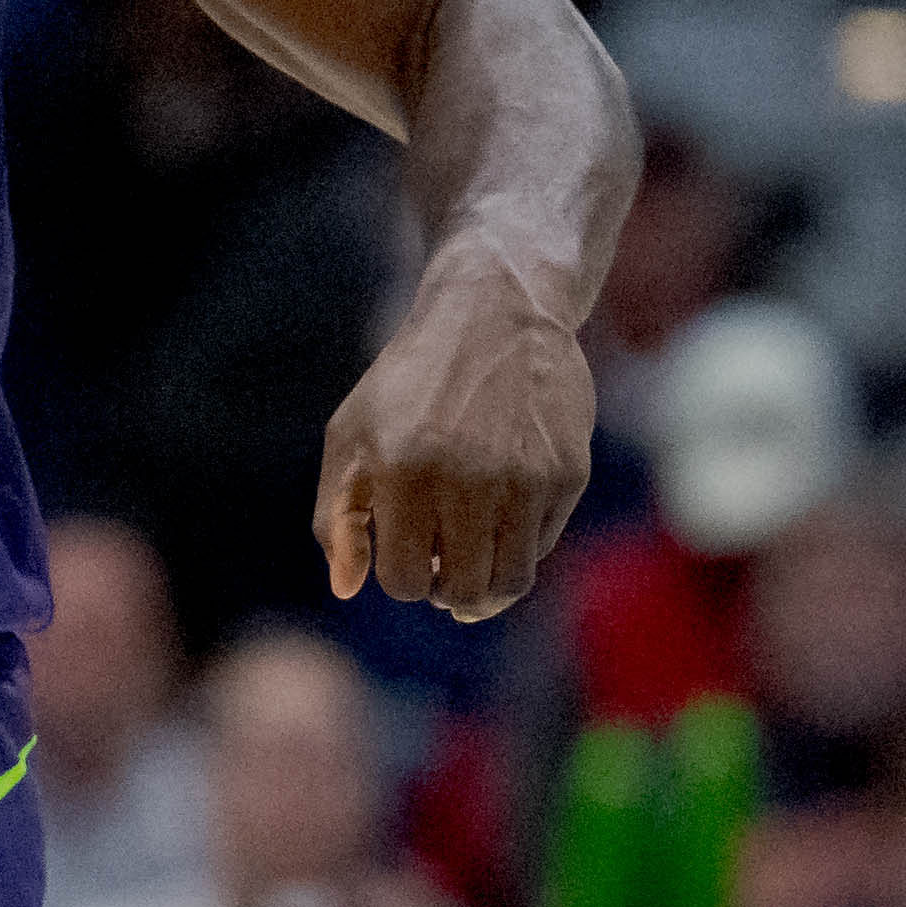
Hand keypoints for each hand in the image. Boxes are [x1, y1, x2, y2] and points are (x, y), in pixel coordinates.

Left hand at [318, 235, 597, 620]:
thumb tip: (345, 589)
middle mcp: (469, 480)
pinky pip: (541, 547)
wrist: (495, 314)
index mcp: (404, 470)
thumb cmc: (409, 383)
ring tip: (467, 554)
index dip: (401, 577)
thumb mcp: (350, 435)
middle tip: (438, 561)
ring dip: (485, 584)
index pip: (403, 580)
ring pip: (510, 582)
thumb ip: (337, 515)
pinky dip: (517, 546)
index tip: (405, 551)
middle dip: (444, 590)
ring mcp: (525, 481)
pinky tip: (499, 513)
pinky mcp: (568, 476)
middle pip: (461, 592)